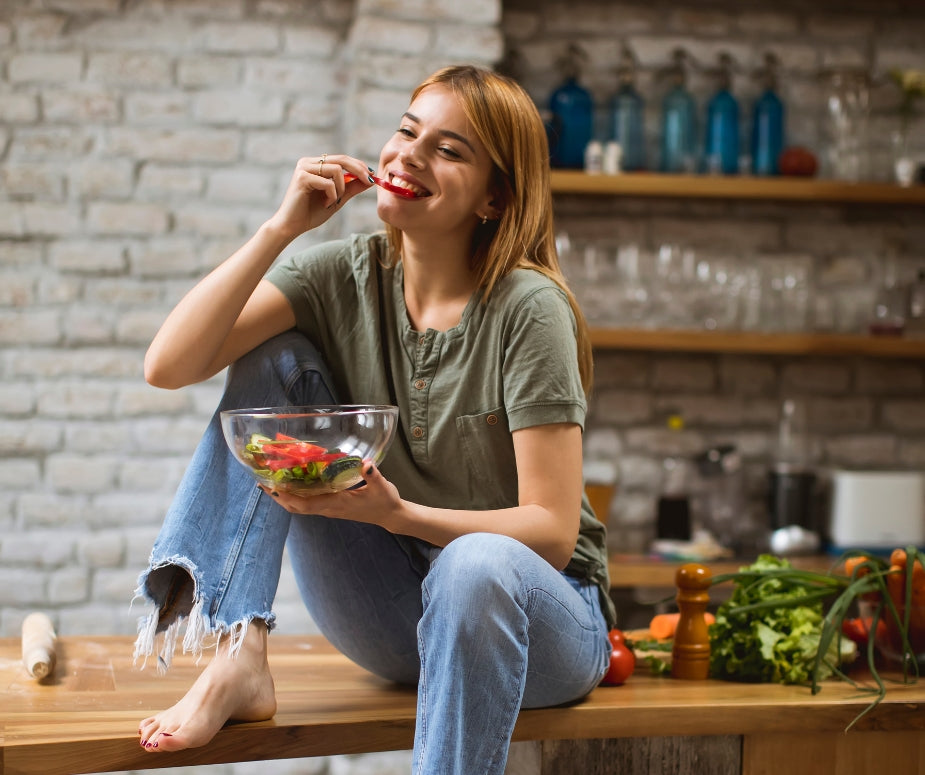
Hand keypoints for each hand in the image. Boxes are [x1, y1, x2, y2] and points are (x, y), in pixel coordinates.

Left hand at [262, 461, 403, 528]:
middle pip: (297, 507)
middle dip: (279, 496)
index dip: (288, 497)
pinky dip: (296, 495)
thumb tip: (366, 464)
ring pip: (300, 506)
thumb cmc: (385, 501)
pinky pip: (308, 503)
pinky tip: (293, 483)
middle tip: (263, 482)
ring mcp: (330, 508)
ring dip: (284, 497)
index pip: (307, 504)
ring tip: (271, 482)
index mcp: (337, 504)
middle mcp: (329, 508)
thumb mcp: (382, 487)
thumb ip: (373, 475)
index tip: (272, 488)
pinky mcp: (332, 506)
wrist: (390, 516)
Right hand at [266, 154, 373, 240]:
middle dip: (359, 170)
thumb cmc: (311, 213)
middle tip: (369, 181)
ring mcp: (304, 168)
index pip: (342, 159)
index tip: (372, 176)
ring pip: (337, 170)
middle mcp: (309, 162)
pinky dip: (332, 195)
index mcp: (316, 164)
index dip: (359, 166)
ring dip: (342, 188)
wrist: (292, 226)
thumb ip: (351, 188)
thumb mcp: (337, 199)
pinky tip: (326, 204)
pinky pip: (328, 183)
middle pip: (342, 159)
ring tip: (334, 201)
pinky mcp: (302, 177)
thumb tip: (370, 180)